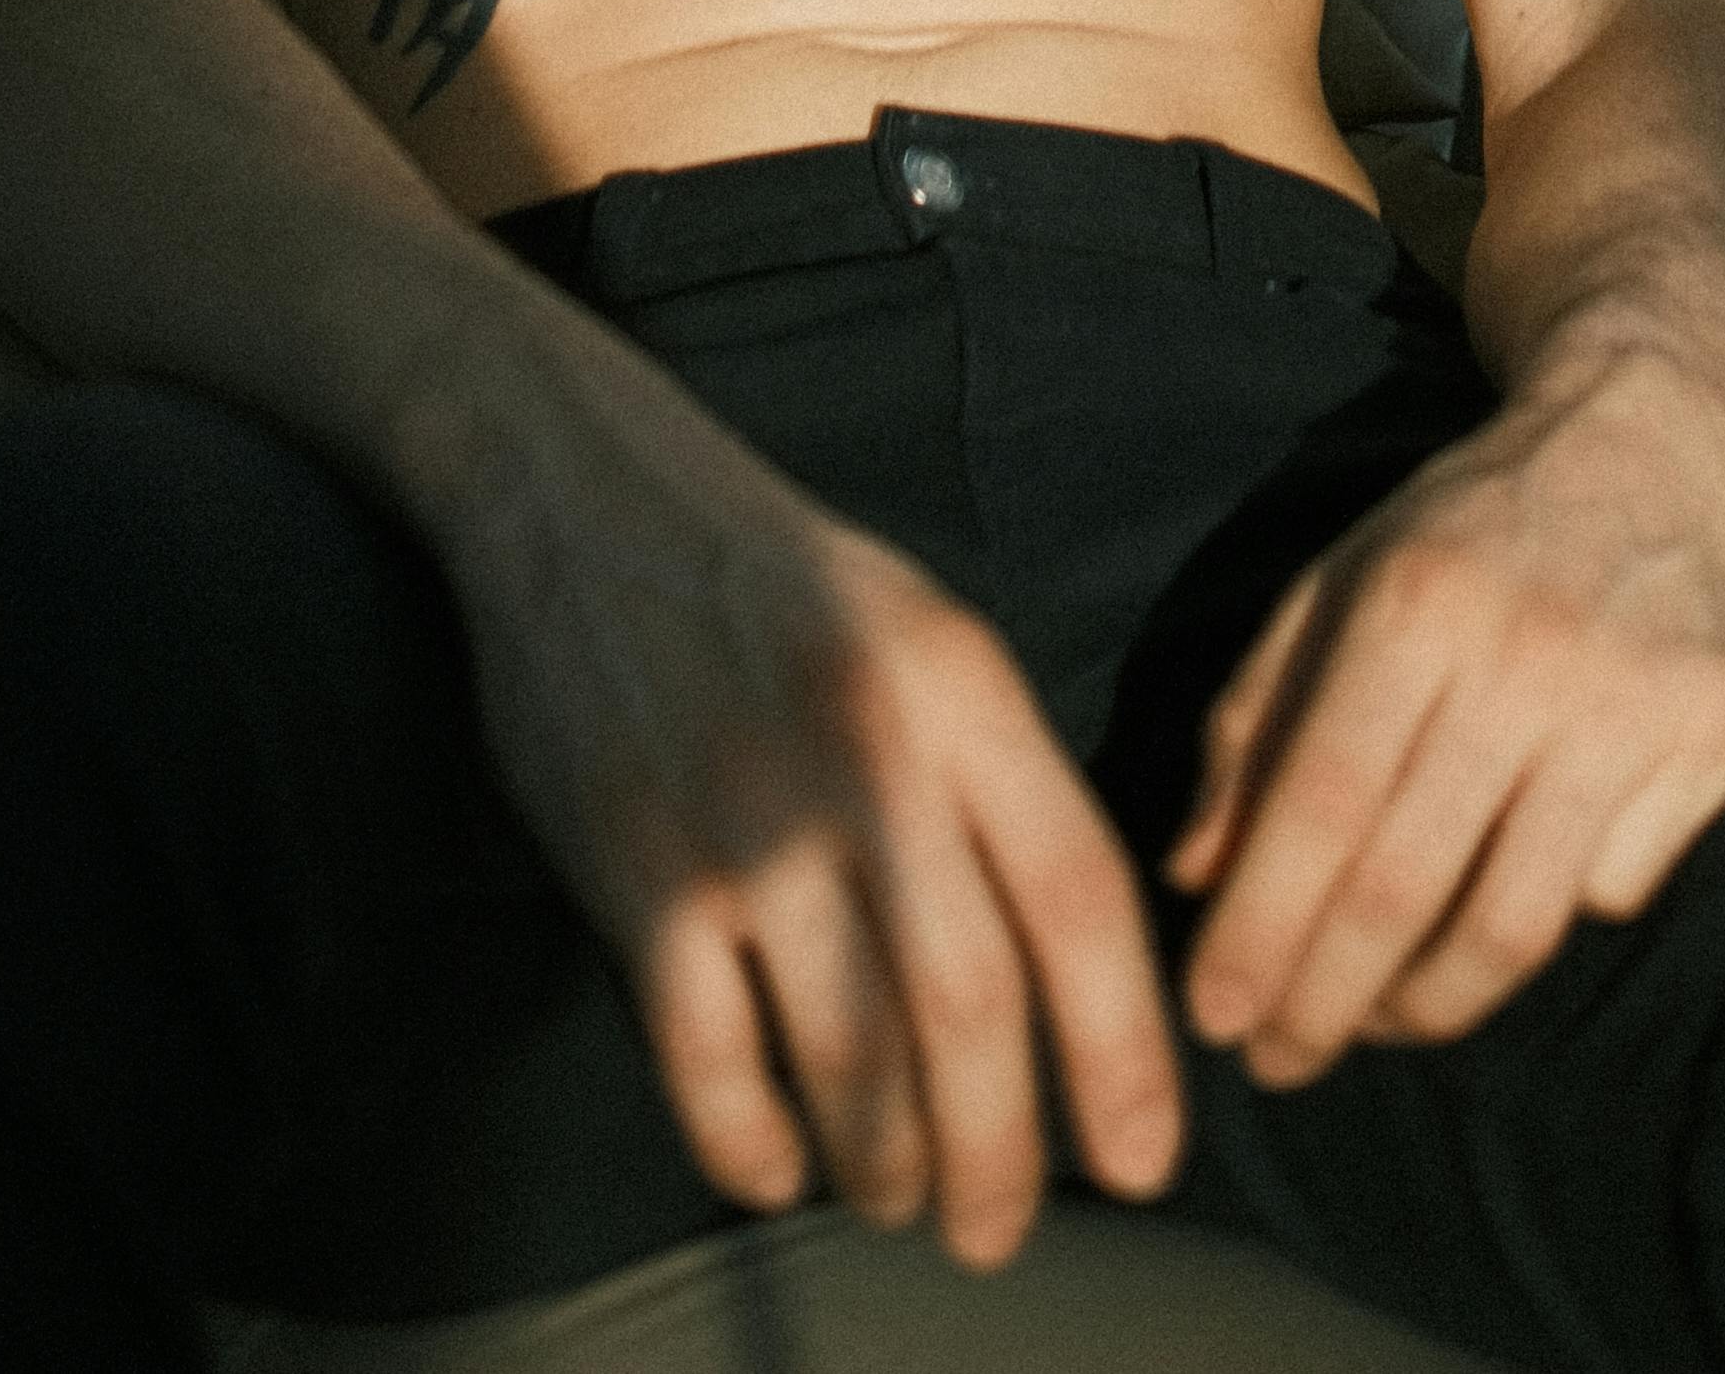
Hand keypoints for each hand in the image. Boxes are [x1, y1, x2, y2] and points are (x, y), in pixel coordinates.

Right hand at [451, 402, 1183, 1267]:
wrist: (581, 494)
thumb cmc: (776, 583)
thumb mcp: (927, 635)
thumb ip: (999, 781)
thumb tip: (1071, 971)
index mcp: (959, 691)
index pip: (1080, 902)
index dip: (1126, 1054)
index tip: (1144, 1161)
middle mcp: (870, 759)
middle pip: (972, 1012)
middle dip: (1000, 1159)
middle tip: (997, 1230)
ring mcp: (747, 821)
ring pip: (850, 1059)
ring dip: (884, 1166)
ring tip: (895, 1196)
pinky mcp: (639, 870)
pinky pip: (710, 1061)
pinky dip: (750, 1143)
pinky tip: (776, 1164)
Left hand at [1168, 350, 1724, 1085]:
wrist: (1646, 443)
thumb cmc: (1463, 531)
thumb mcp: (1336, 584)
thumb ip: (1255, 720)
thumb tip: (1191, 871)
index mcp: (1414, 599)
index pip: (1320, 804)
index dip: (1260, 926)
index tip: (1212, 1016)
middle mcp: (1527, 651)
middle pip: (1409, 882)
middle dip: (1327, 998)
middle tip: (1279, 1064)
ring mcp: (1633, 699)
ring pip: (1517, 921)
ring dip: (1429, 1004)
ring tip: (1375, 1025)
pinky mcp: (1720, 733)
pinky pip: (1612, 888)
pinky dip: (1542, 917)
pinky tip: (1501, 902)